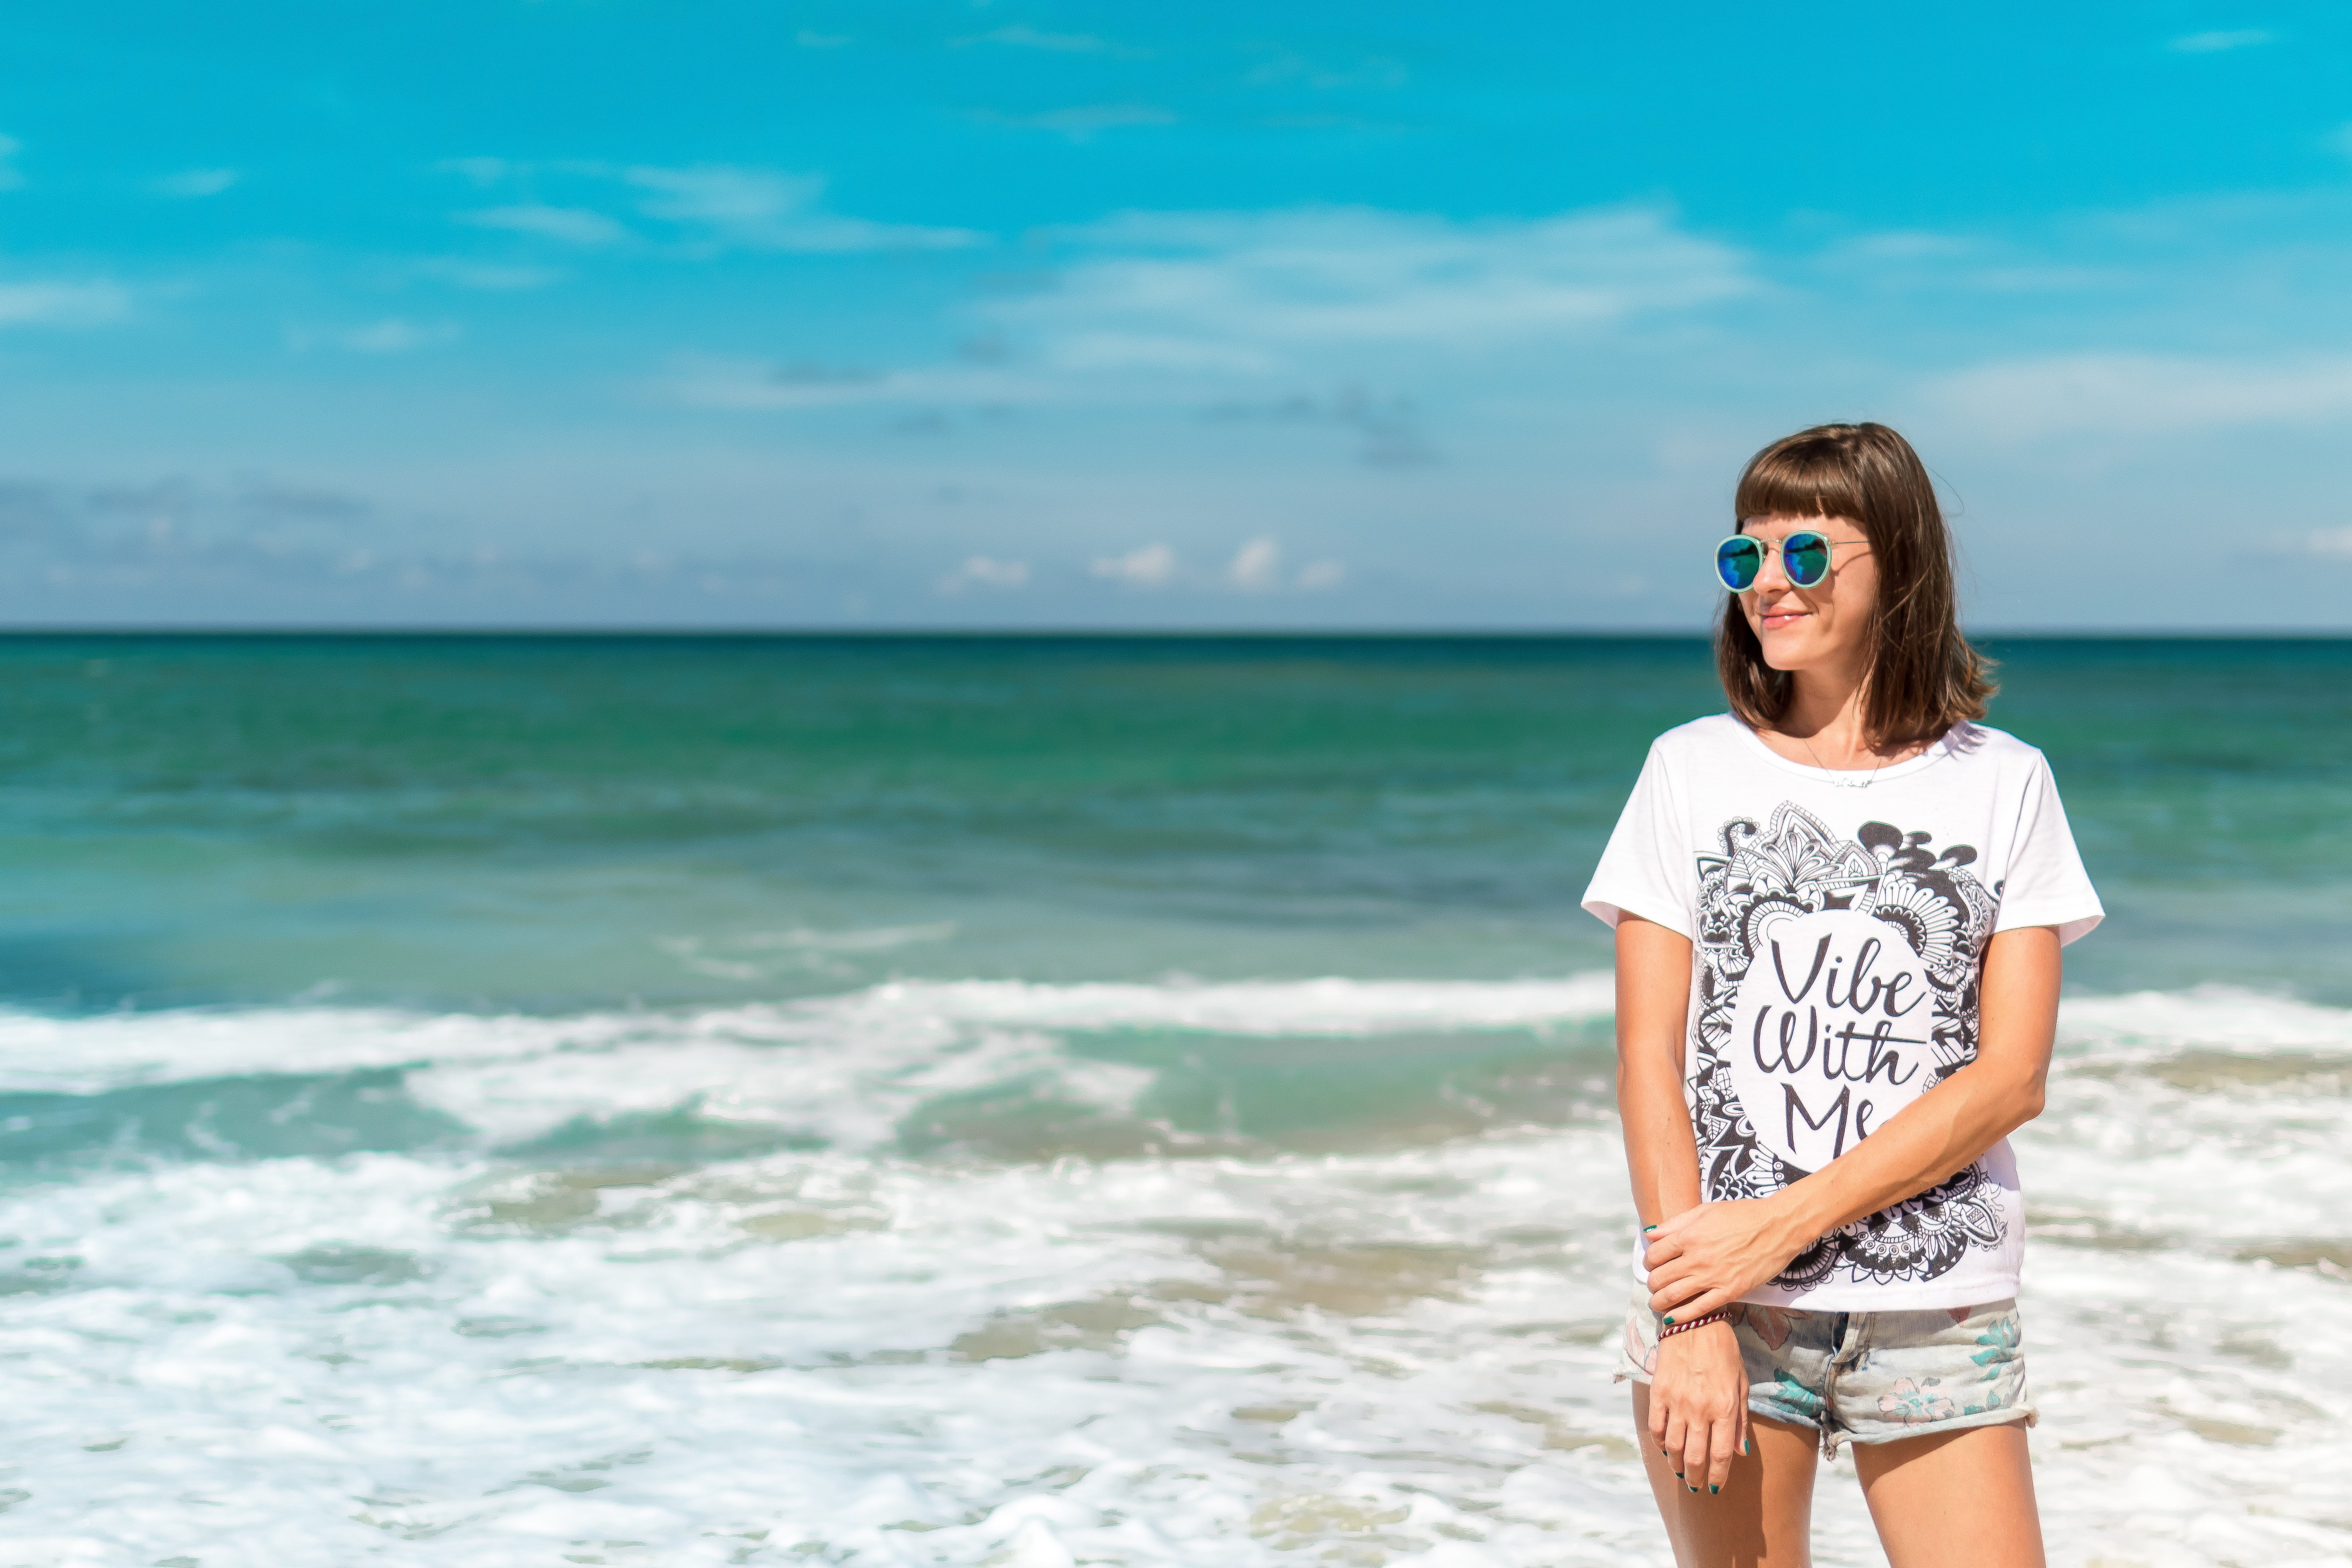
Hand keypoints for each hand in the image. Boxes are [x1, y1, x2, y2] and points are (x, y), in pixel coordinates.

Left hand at [1643, 1197, 1811, 1321]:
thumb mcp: (1705, 1211)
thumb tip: (1649, 1233)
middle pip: (1660, 1278)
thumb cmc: (1743, 1215)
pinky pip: (1699, 1309)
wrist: (1777, 1227)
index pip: (1654, 1255)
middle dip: (1652, 1283)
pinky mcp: (1730, 1292)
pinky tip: (1672, 1318)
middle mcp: (1697, 1258)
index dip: (1649, 1261)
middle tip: (1655, 1284)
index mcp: (1689, 1236)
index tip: (1653, 1264)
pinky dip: (1681, 1316)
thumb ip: (1675, 1223)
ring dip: (1659, 1302)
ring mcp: (1713, 1277)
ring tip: (1657, 1303)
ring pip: (1673, 1296)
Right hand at [1648, 1321, 1746, 1494]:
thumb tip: (1741, 1452)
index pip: (1722, 1454)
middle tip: (1696, 1485)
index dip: (1719, 1476)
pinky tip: (1665, 1447)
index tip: (1716, 1487)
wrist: (1694, 1321)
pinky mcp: (1659, 1392)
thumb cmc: (1724, 1352)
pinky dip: (1660, 1442)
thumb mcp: (1741, 1384)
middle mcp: (1700, 1409)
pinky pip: (1656, 1426)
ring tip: (1680, 1471)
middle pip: (1695, 1456)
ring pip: (1673, 1447)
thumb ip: (1740, 1420)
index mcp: (1724, 1408)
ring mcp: (1677, 1401)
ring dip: (1676, 1464)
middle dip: (1696, 1477)